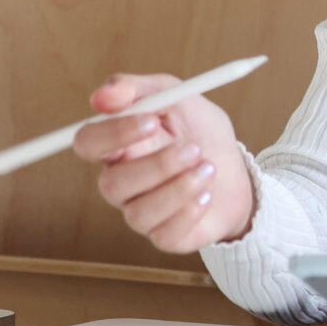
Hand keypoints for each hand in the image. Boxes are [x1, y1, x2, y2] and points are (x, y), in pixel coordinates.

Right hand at [72, 73, 256, 253]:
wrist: (237, 169)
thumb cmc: (199, 131)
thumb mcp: (177, 96)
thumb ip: (139, 89)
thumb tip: (103, 96)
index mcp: (118, 146)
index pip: (88, 143)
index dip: (113, 133)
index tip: (151, 119)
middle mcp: (122, 182)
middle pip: (112, 184)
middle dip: (157, 166)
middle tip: (193, 149)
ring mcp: (141, 212)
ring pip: (138, 213)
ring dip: (179, 187)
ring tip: (209, 168)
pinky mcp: (165, 236)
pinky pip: (164, 234)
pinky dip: (189, 212)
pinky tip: (207, 195)